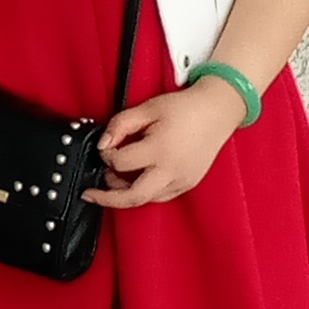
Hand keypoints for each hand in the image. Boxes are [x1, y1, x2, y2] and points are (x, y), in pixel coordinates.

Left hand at [89, 79, 243, 211]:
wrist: (217, 112)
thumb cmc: (184, 108)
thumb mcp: (147, 108)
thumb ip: (120, 124)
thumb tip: (103, 144)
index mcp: (160, 150)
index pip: (121, 162)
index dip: (106, 155)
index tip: (106, 147)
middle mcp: (172, 171)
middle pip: (133, 197)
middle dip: (107, 198)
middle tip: (91, 193)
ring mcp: (182, 181)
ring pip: (147, 199)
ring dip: (126, 194)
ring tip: (114, 179)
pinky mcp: (187, 184)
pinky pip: (160, 196)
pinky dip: (144, 191)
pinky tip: (136, 179)